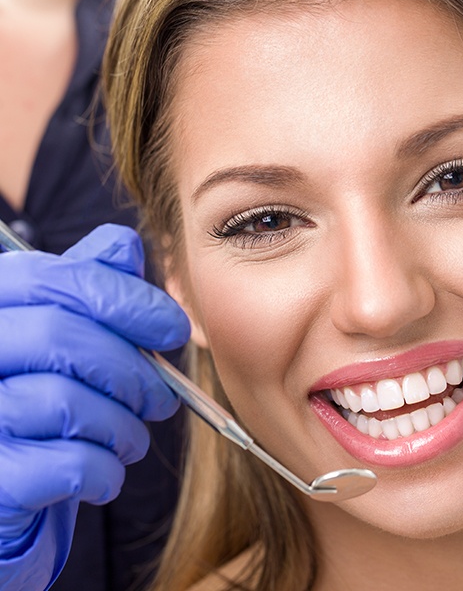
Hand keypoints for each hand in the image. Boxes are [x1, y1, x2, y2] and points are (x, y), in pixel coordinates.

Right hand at [0, 225, 188, 589]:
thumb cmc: (40, 399)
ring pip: (66, 403)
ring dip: (123, 428)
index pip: (60, 280)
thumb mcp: (62, 334)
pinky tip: (104, 473)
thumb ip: (89, 285)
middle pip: (64, 339)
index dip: (129, 302)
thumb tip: (125, 247)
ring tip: (130, 439)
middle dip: (134, 372)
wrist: (8, 487)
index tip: (174, 329)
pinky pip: (64, 466)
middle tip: (162, 399)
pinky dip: (104, 472)